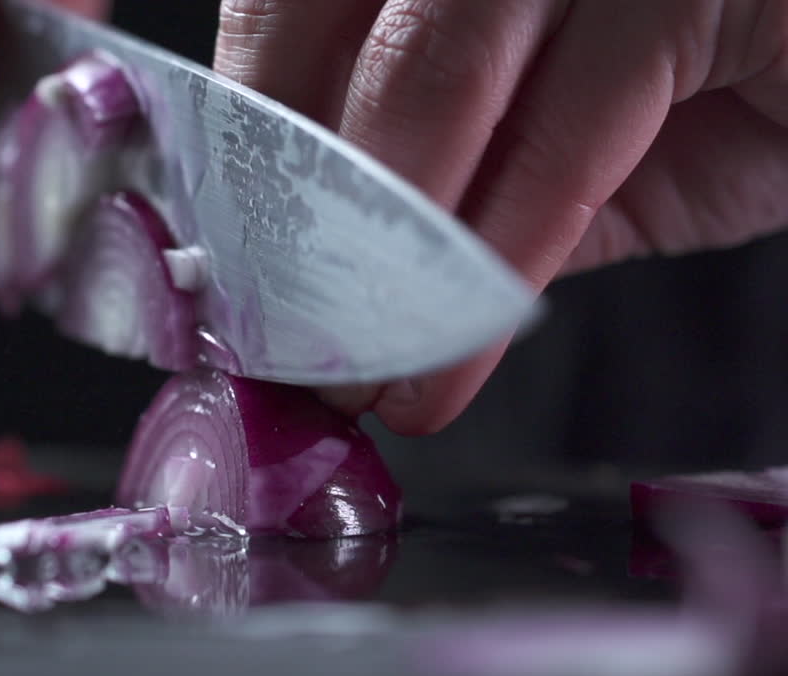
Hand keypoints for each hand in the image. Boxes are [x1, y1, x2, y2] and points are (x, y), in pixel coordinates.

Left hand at [215, 0, 787, 434]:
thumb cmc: (720, 75)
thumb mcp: (560, 137)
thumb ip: (458, 182)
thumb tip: (336, 281)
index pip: (292, 12)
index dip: (248, 143)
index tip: (228, 261)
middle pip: (335, 35)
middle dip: (298, 208)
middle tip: (283, 337)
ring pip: (428, 74)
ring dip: (378, 250)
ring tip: (360, 368)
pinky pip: (559, 139)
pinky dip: (493, 263)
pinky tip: (448, 362)